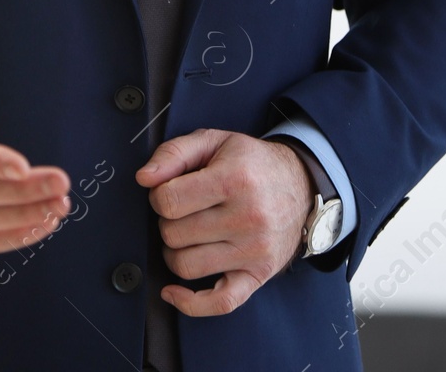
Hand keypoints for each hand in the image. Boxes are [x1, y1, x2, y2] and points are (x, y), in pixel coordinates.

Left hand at [135, 128, 312, 316]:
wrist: (301, 184)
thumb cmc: (252, 164)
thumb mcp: (213, 141)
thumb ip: (173, 152)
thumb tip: (144, 178)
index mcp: (234, 179)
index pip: (168, 201)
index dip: (158, 196)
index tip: (169, 192)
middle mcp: (247, 217)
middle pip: (173, 234)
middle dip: (169, 222)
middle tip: (184, 211)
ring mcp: (255, 250)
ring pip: (186, 266)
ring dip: (176, 252)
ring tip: (189, 235)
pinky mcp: (259, 274)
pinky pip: (220, 302)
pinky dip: (190, 303)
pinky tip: (173, 291)